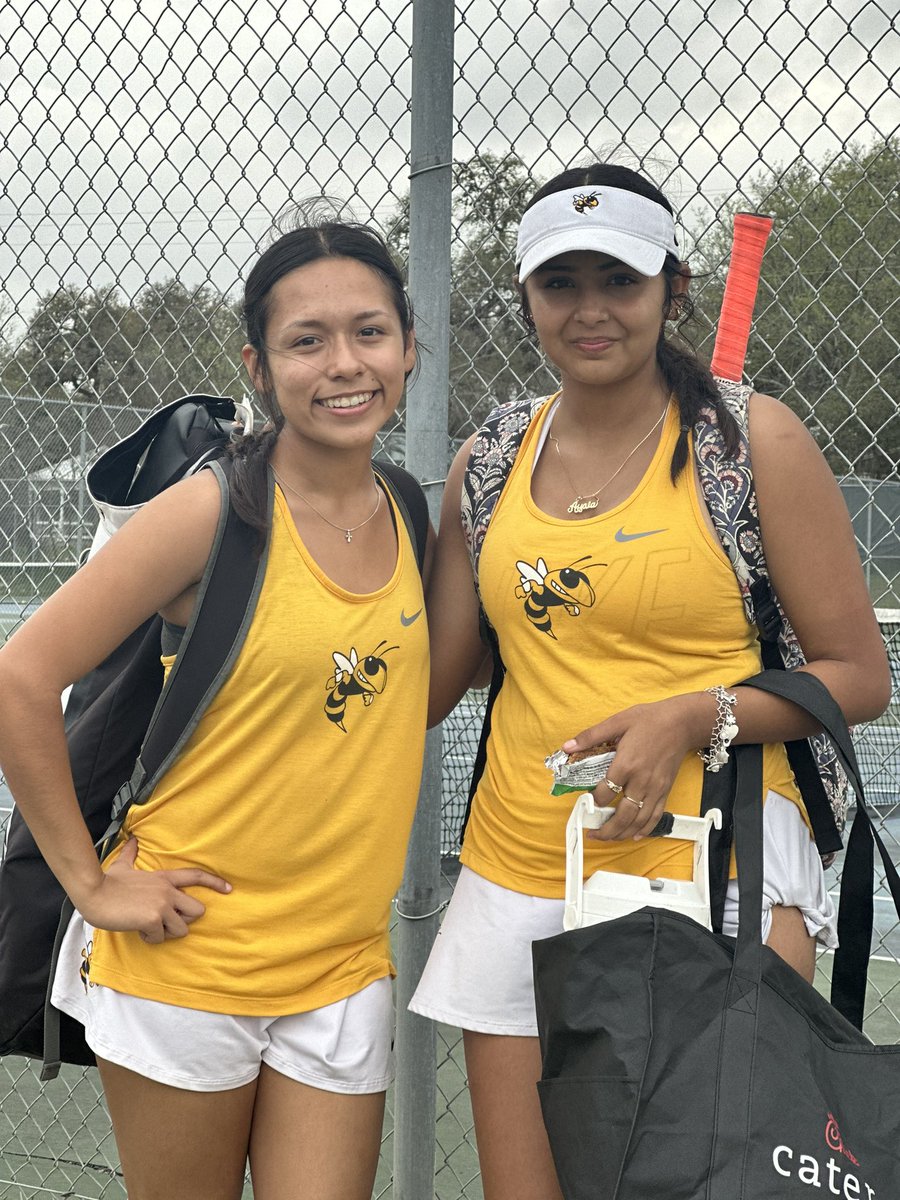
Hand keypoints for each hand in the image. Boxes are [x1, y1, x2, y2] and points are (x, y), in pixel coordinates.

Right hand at [76, 837, 231, 943]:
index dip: (215, 882)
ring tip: (147, 926)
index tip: (229, 889)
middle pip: (198, 911)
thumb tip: (132, 840)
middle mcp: (169, 890)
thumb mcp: (123, 864)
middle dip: (184, 921)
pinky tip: (136, 928)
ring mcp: (163, 904)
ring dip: (165, 933)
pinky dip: (149, 938)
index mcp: (165, 878)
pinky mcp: (154, 919)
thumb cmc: (108, 882)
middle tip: (164, 922)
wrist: (94, 893)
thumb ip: (131, 853)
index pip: (196, 876)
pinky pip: (160, 938)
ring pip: (182, 929)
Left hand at [561, 694, 712, 841]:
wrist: (682, 723)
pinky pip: (655, 816)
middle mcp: (641, 781)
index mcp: (626, 764)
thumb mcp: (617, 721)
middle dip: (606, 829)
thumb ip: (591, 736)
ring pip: (639, 820)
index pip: (605, 792)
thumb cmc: (650, 720)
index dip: (593, 801)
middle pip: (622, 815)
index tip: (586, 803)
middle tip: (593, 834)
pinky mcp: (666, 790)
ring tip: (609, 837)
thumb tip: (567, 746)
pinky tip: (635, 835)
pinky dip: (645, 829)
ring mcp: (655, 788)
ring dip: (623, 833)